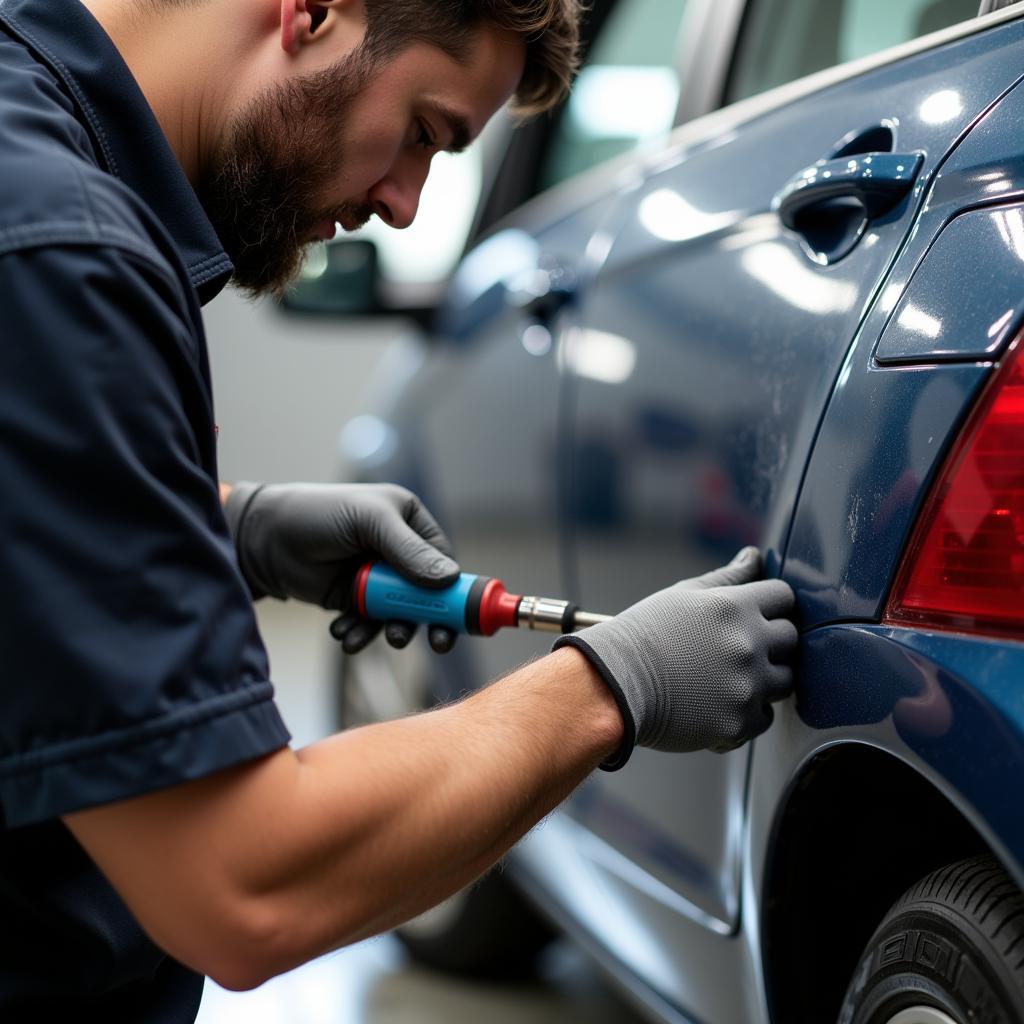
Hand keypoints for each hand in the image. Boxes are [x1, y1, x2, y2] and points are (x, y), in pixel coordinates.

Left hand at [224, 482, 460, 653]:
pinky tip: (342, 632)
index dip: (455, 591)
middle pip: (429, 594)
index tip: (459, 619)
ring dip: (390, 630)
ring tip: (364, 636)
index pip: (444, 561)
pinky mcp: (356, 599)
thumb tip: (448, 578)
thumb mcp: (369, 522)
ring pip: (400, 614)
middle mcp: (399, 552)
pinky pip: (371, 623)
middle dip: (430, 620)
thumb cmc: (317, 514)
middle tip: (435, 643)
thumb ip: (409, 550)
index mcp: (410, 523)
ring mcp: (378, 579)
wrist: (264, 538)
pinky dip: (360, 632)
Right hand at [553, 547, 796, 767]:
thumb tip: (754, 555)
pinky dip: (746, 713)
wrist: (613, 686)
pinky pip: (763, 717)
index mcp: (734, 607)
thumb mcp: (683, 595)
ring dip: (764, 679)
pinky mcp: (738, 722)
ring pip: (784, 681)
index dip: (772, 605)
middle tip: (736, 649)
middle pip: (791, 639)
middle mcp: (747, 644)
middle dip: (771, 642)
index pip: (784, 597)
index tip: (755, 615)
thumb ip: (727, 577)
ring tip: (726, 678)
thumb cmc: (643, 637)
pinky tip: (716, 703)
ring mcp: (746, 686)